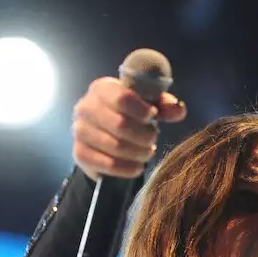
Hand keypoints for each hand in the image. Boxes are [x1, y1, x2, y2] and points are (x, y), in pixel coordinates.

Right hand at [72, 77, 186, 179]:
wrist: (105, 137)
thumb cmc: (130, 115)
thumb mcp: (148, 105)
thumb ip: (164, 105)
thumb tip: (178, 109)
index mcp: (102, 88)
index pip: (122, 97)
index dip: (142, 110)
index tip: (153, 117)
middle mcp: (85, 107)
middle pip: (120, 124)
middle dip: (143, 135)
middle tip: (152, 140)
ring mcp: (79, 131)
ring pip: (115, 146)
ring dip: (138, 153)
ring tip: (147, 152)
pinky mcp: (80, 153)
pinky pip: (108, 164)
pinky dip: (128, 168)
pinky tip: (137, 166)